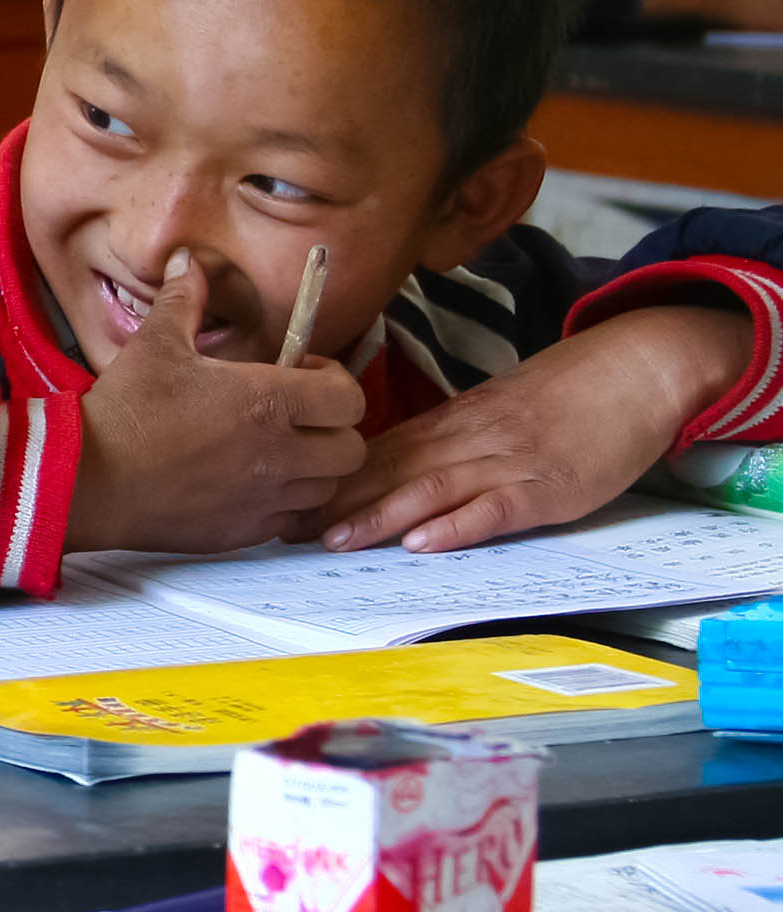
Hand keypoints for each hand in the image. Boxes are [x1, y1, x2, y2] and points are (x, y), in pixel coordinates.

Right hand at [71, 251, 369, 552]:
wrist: (88, 478)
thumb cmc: (125, 409)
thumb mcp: (155, 344)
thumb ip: (186, 301)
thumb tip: (189, 262)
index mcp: (269, 401)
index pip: (350, 397)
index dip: (335, 382)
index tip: (301, 374)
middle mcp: (279, 453)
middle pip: (352, 449)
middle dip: (334, 431)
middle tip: (298, 419)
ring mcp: (265, 498)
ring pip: (327, 488)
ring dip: (313, 469)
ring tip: (277, 454)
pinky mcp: (244, 532)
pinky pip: (291, 521)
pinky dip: (283, 504)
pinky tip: (250, 486)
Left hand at [313, 306, 751, 552]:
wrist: (634, 368)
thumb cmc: (562, 396)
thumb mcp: (490, 411)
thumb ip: (441, 440)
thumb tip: (383, 467)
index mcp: (449, 424)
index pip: (372, 454)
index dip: (323, 481)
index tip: (276, 503)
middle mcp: (466, 441)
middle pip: (387, 473)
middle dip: (331, 504)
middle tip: (279, 531)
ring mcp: (506, 463)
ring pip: (429, 489)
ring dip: (377, 516)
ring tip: (331, 541)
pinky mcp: (547, 486)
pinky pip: (496, 507)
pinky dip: (459, 525)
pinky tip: (424, 543)